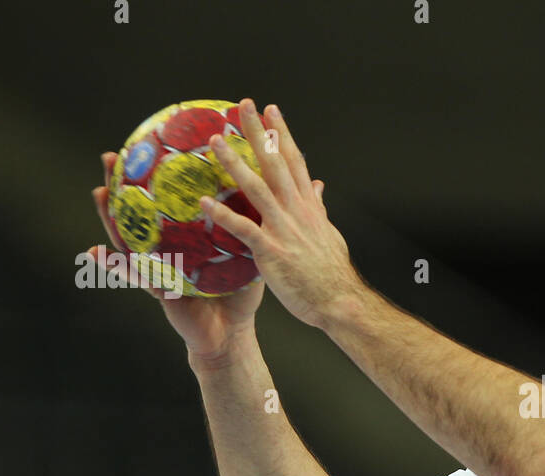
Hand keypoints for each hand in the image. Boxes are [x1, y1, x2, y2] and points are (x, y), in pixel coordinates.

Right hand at [87, 151, 264, 363]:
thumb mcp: (249, 255)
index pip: (169, 201)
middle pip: (142, 212)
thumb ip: (254, 228)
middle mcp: (167, 249)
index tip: (151, 144)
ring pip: (129, 237)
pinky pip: (136, 275)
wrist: (231, 334)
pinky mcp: (159, 290)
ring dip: (110, 216)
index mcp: (186, 239)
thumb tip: (275, 193)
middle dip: (125, 185)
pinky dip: (114, 264)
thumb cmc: (239, 293)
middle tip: (111, 157)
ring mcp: (159, 268)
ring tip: (98, 193)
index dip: (160, 176)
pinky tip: (94, 251)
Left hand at [200, 98, 364, 328]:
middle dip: (259, 132)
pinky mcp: (272, 251)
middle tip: (244, 105)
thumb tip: (319, 187)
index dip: (282, 134)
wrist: (339, 302)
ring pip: (257, 189)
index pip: (295, 162)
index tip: (272, 111)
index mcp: (309, 207)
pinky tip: (204, 203)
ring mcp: (284, 230)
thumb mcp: (329, 235)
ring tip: (214, 142)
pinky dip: (224, 216)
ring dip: (234, 164)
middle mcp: (297, 211)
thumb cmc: (332, 274)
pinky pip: (243, 230)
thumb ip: (319, 209)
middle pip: (275, 164)